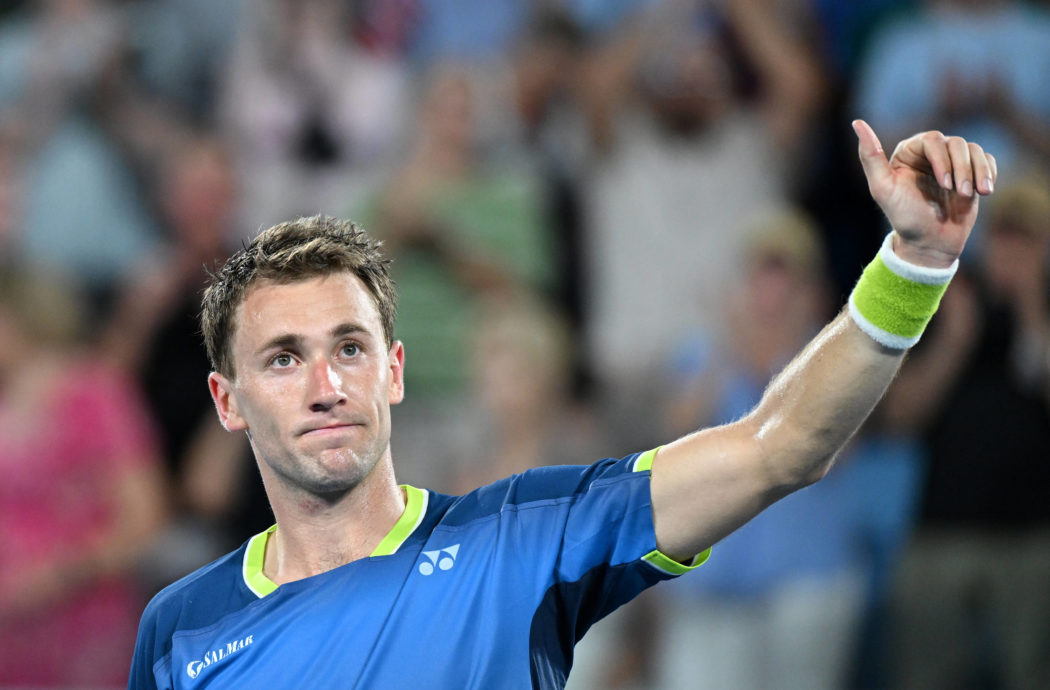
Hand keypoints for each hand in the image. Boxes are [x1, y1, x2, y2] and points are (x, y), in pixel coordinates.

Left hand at [852, 120, 996, 267]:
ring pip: (973, 150)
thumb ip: (870, 156)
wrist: (930, 243)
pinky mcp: (971, 172)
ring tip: (975, 194)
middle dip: (961, 168)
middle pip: (956, 143)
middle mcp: (930, 153)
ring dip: (977, 172)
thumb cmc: (904, 217)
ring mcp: (952, 162)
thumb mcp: (883, 189)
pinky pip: (986, 160)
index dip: (942, 159)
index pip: (932, 139)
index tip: (945, 184)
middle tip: (960, 194)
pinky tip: (985, 191)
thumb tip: (857, 123)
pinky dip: (988, 172)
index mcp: (908, 151)